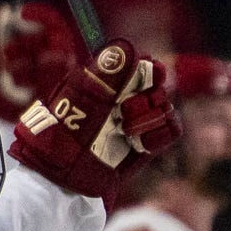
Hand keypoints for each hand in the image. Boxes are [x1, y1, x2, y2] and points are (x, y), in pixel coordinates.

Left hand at [12, 39, 178, 197]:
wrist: (61, 184)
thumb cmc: (60, 141)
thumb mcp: (79, 105)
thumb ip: (104, 77)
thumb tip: (127, 46)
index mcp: (102, 83)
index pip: (138, 64)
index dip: (147, 67)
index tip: (150, 73)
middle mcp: (120, 99)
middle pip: (156, 84)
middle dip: (147, 97)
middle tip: (125, 114)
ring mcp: (133, 122)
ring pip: (165, 107)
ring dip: (151, 119)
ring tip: (128, 134)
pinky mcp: (144, 145)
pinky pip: (171, 130)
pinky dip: (160, 135)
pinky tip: (140, 145)